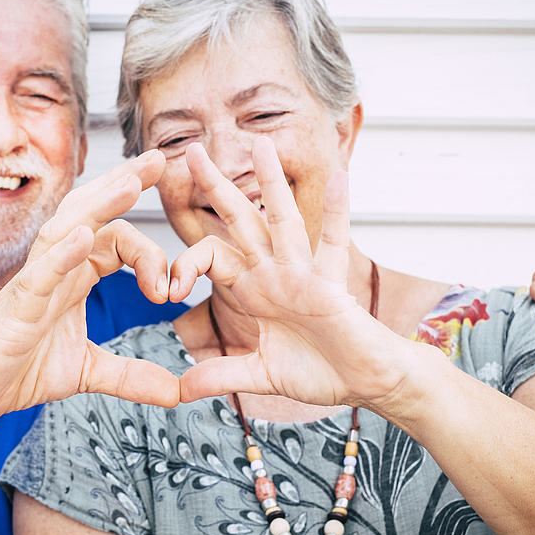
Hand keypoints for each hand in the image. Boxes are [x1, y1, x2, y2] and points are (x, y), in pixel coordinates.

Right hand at [0, 150, 180, 429]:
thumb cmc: (13, 371)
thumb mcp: (85, 372)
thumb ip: (131, 376)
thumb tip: (176, 392)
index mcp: (73, 277)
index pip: (115, 240)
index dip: (150, 254)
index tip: (171, 290)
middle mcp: (55, 269)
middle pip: (92, 214)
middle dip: (124, 184)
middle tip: (158, 159)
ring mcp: (33, 283)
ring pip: (67, 229)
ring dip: (100, 205)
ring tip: (131, 183)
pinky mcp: (16, 306)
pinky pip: (40, 273)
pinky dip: (63, 253)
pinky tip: (84, 236)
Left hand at [170, 138, 421, 407]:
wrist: (365, 384)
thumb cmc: (321, 371)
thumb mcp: (260, 374)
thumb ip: (222, 374)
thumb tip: (180, 390)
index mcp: (255, 289)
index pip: (211, 257)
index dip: (186, 266)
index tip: (168, 291)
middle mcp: (275, 272)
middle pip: (239, 220)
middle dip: (215, 186)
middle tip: (190, 150)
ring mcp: (302, 274)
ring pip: (282, 220)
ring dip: (271, 182)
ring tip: (260, 143)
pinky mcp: (330, 285)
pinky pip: (333, 244)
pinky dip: (337, 212)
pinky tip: (340, 178)